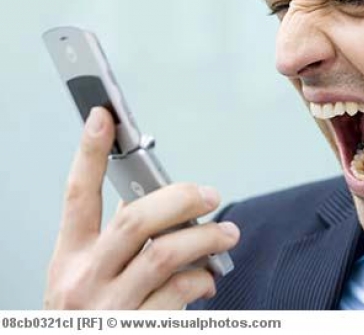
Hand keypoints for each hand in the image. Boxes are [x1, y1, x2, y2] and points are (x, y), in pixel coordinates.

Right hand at [44, 107, 239, 308]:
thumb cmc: (96, 321)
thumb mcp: (90, 281)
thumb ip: (118, 244)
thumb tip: (162, 203)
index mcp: (69, 260)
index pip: (76, 196)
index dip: (87, 154)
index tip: (102, 116)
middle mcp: (83, 282)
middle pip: (136, 220)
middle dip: (181, 197)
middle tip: (211, 193)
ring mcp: (109, 310)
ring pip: (166, 254)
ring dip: (207, 237)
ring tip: (228, 233)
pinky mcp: (139, 330)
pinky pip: (181, 292)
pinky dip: (203, 279)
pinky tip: (208, 280)